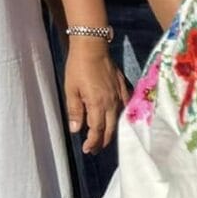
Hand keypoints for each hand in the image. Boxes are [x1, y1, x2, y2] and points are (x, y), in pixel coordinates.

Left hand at [64, 39, 127, 154]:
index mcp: (98, 105)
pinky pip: (125, 107)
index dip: (93, 142)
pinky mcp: (123, 88)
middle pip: (109, 129)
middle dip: (102, 142)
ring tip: (104, 138)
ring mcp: (119, 96)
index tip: (88, 150)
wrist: (92, 47)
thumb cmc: (78, 67)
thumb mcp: (71, 89)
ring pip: (118, 120)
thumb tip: (76, 129)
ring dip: (111, 131)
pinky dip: (121, 116)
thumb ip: (75, 110)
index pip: (97, 130)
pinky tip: (117, 119)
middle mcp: (111, 104)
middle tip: (95, 149)